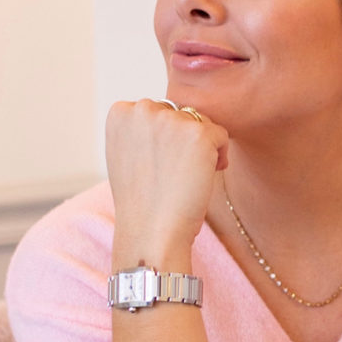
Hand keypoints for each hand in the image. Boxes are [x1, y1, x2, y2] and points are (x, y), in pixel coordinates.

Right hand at [106, 98, 229, 262]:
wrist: (151, 232)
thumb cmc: (142, 201)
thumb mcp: (126, 154)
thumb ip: (140, 129)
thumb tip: (164, 115)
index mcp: (121, 112)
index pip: (157, 111)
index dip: (165, 139)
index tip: (158, 164)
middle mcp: (142, 109)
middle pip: (180, 114)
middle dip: (184, 140)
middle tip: (175, 173)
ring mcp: (170, 119)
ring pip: (201, 123)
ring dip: (202, 148)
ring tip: (187, 176)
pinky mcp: (197, 134)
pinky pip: (221, 135)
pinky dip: (220, 156)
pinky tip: (205, 176)